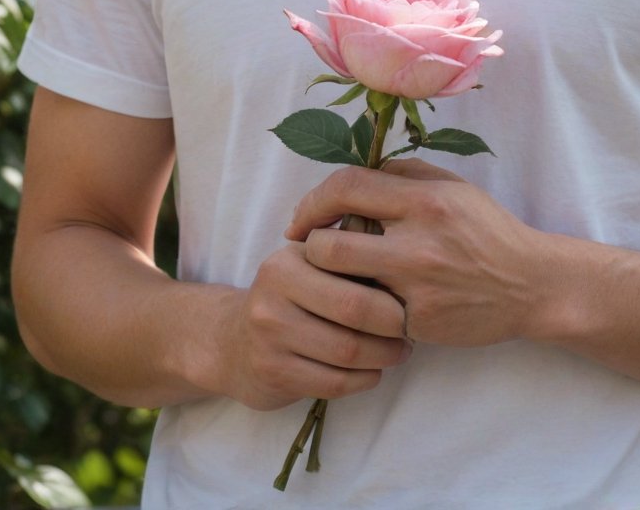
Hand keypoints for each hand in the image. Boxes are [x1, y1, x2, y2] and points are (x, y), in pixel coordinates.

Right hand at [210, 242, 410, 411]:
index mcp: (287, 262)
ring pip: (347, 352)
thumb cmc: (288, 299)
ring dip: (384, 356)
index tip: (408, 299)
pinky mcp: (273, 374)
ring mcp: (269, 338)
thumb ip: (345, 256)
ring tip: (398, 352)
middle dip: (392, 326)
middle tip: (409, 332)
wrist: (230, 343)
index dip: (389, 290)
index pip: (351, 273)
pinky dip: (363, 379)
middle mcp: (273, 296)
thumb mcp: (307, 265)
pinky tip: (372, 372)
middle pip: (353, 313)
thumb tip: (402, 256)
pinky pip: (334, 383)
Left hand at [285, 160, 545, 348]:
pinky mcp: (419, 323)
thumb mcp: (453, 187)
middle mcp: (418, 242)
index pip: (347, 187)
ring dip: (326, 282)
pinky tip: (361, 306)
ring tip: (328, 278)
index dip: (313, 200)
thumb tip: (357, 174)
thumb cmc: (488, 229)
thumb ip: (404, 173)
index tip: (302, 217)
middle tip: (309, 250)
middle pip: (330, 244)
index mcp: (424, 199)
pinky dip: (358, 310)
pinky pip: (369, 316)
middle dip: (310, 246)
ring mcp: (418, 287)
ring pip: (342, 287)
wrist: (530, 285)